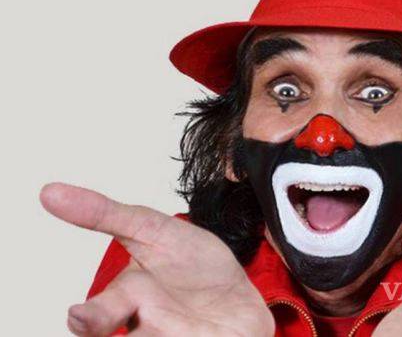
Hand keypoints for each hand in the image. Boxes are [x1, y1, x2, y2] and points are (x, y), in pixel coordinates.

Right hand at [40, 183, 274, 336]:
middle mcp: (145, 326)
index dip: (89, 318)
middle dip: (108, 329)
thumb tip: (49, 193)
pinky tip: (203, 333)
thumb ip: (106, 215)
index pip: (96, 314)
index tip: (78, 317)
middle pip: (117, 331)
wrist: (239, 297)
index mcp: (128, 297)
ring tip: (174, 330)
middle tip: (99, 326)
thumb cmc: (191, 267)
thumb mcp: (154, 231)